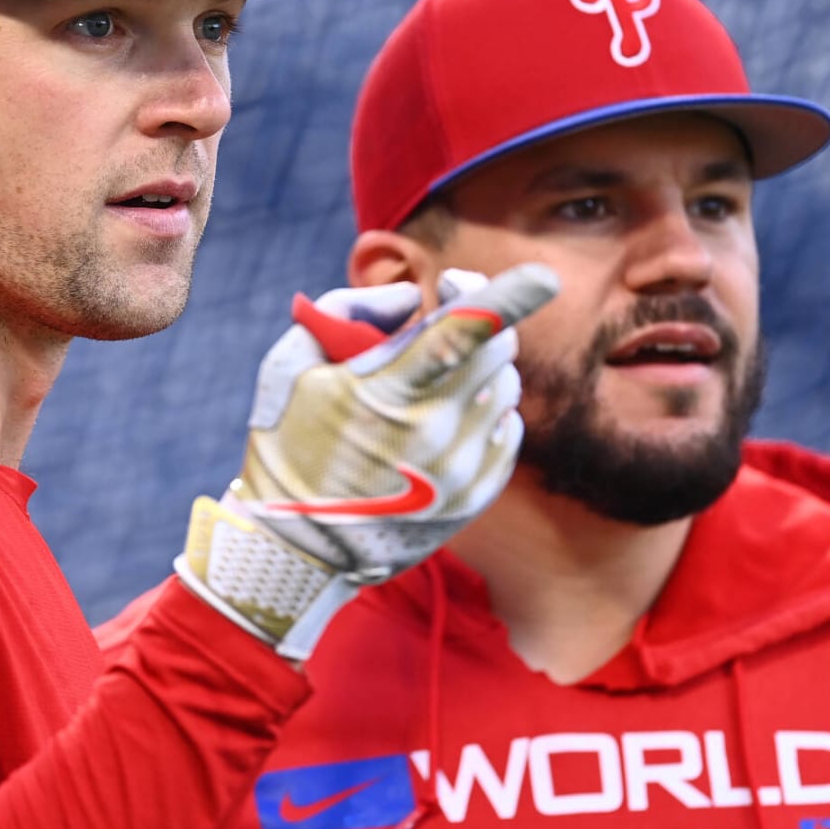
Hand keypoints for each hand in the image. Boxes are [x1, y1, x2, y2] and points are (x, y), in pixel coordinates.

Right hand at [178, 263, 557, 657]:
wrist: (296, 553)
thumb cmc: (286, 449)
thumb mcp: (288, 368)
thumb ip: (346, 311)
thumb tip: (414, 297)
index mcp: (386, 394)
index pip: (463, 334)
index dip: (508, 297)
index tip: (543, 275)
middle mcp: (435, 432)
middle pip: (497, 349)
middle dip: (481, 319)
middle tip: (449, 313)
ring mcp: (461, 470)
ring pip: (505, 386)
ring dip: (481, 368)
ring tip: (433, 382)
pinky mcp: (476, 496)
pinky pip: (507, 429)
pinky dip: (486, 410)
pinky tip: (445, 420)